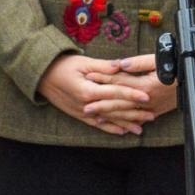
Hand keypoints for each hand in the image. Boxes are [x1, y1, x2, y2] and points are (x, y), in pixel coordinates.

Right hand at [37, 54, 153, 135]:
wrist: (42, 76)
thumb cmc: (63, 66)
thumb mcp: (83, 62)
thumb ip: (103, 67)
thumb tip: (121, 66)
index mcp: (88, 90)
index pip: (115, 93)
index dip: (132, 95)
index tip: (147, 97)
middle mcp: (86, 105)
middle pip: (115, 110)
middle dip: (134, 113)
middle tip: (152, 114)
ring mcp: (83, 112)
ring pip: (108, 120)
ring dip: (125, 124)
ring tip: (141, 128)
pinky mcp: (79, 115)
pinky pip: (97, 125)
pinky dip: (110, 129)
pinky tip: (122, 132)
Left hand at [82, 54, 178, 130]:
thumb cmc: (176, 67)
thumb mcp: (158, 60)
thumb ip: (137, 63)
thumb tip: (118, 64)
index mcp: (143, 84)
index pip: (118, 81)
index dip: (102, 79)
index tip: (88, 78)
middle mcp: (144, 99)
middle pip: (118, 101)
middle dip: (100, 103)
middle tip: (84, 106)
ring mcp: (149, 108)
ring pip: (126, 113)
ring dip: (110, 115)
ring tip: (95, 118)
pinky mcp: (154, 112)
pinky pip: (137, 120)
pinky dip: (125, 123)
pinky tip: (116, 125)